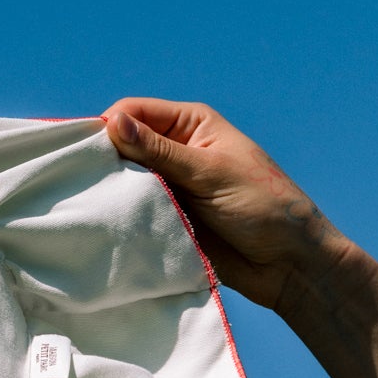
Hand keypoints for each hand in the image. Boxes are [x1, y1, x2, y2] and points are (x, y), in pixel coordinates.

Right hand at [101, 97, 351, 311]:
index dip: (109, 127)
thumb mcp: (211, 173)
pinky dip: (122, 214)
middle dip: (106, 159)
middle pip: (123, 144)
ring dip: (112, 189)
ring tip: (98, 203)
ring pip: (124, 179)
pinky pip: (134, 210)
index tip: (89, 152)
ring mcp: (170, 185)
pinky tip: (110, 222)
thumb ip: (161, 151)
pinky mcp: (167, 218)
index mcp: (191, 124)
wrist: (289, 265)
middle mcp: (176, 150)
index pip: (134, 112)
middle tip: (88, 181)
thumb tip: (113, 122)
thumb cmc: (263, 206)